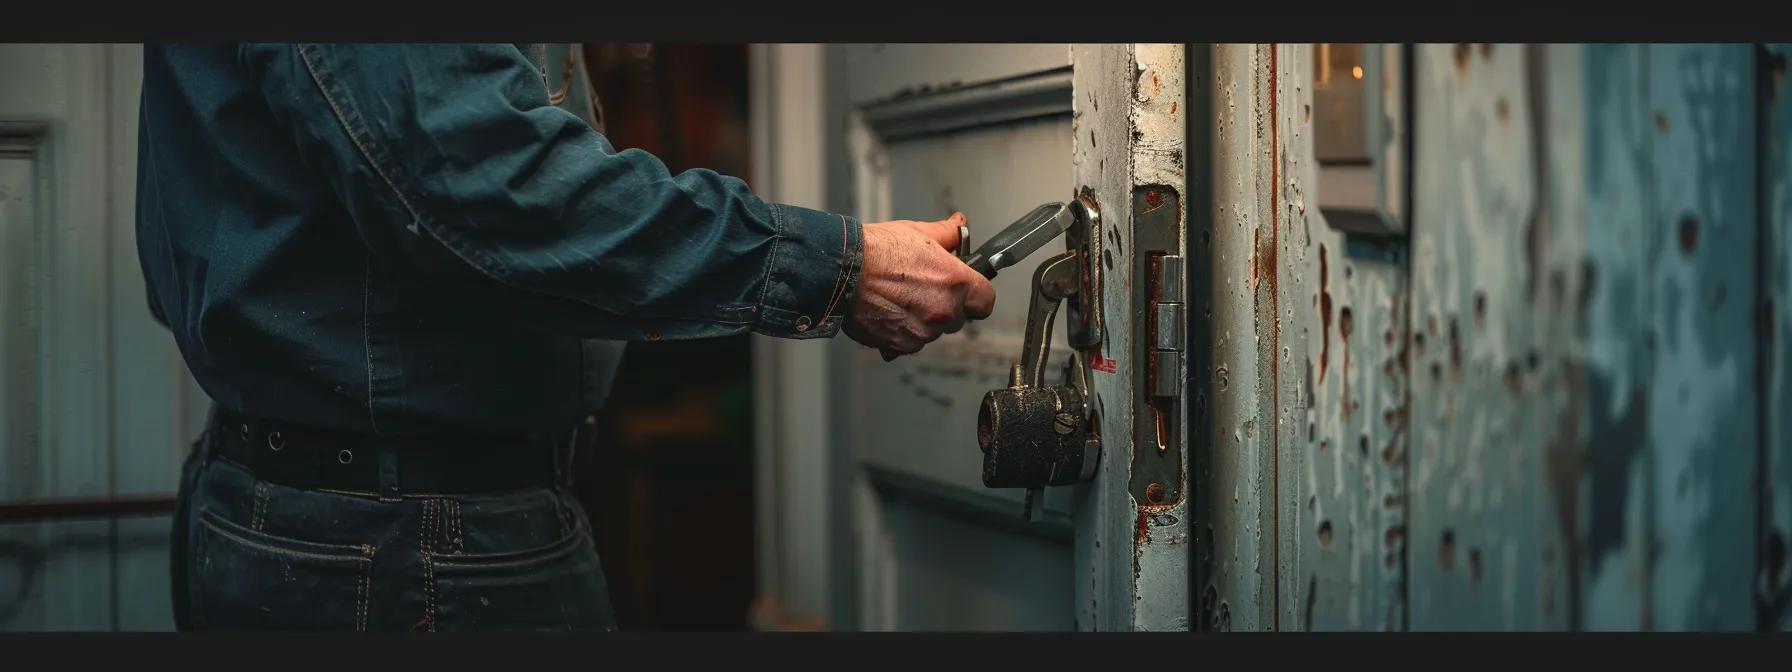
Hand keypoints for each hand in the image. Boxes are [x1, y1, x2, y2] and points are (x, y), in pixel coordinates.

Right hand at [844, 213, 995, 357]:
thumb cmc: (876, 251)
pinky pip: (911, 343)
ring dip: (923, 321)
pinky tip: (890, 312)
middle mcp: (943, 311)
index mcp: (955, 282)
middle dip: (945, 307)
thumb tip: (959, 226)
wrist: (842, 271)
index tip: (967, 292)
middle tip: (923, 290)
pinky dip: (903, 332)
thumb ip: (947, 234)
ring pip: (933, 332)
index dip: (976, 296)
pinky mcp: (901, 345)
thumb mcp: (918, 232)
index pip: (986, 302)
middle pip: (958, 318)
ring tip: (901, 300)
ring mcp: (922, 332)